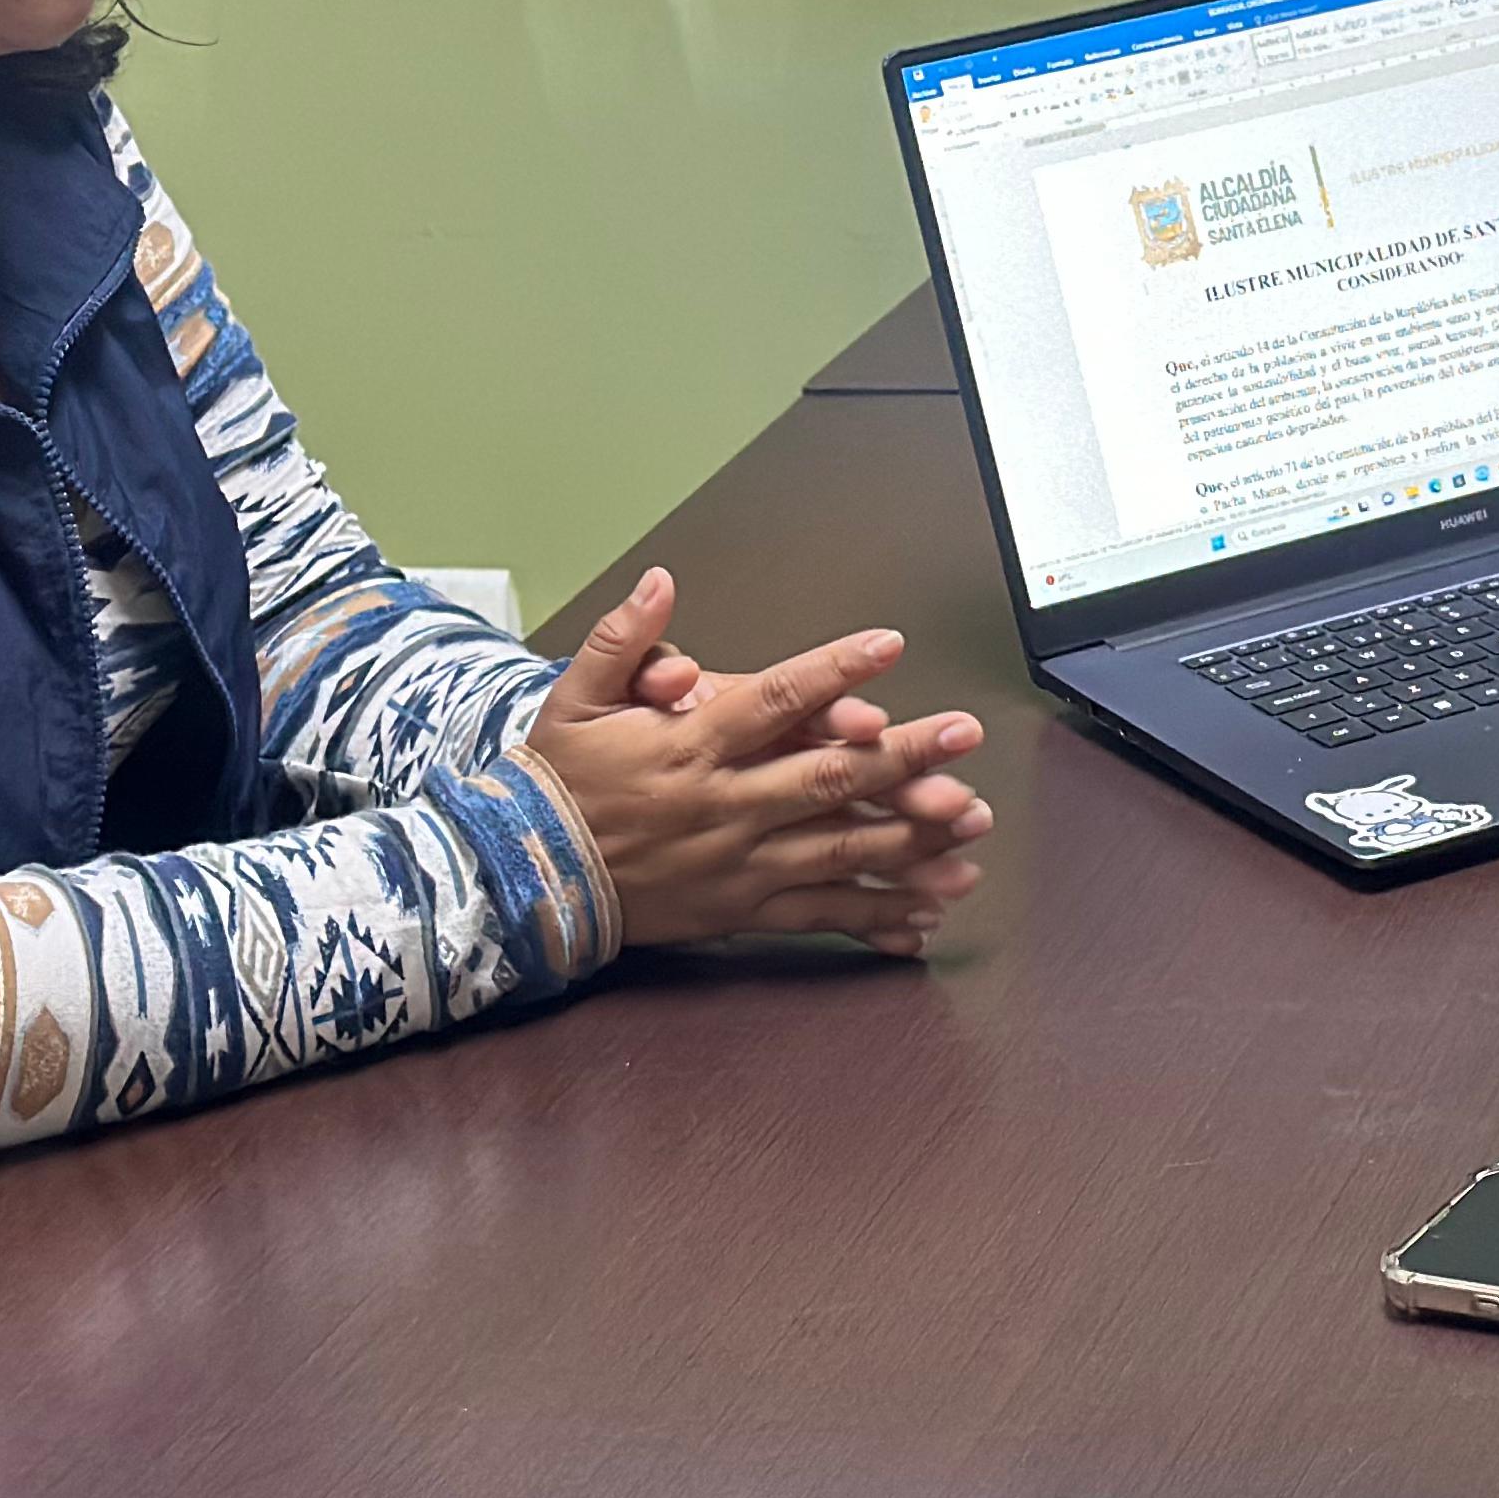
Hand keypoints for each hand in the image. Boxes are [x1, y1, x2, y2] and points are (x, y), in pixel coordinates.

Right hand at [529, 570, 992, 955]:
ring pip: (840, 849)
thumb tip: (659, 582)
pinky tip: (927, 914)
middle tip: (962, 733)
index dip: (833, 671)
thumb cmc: (559, 782)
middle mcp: (726, 805)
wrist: (527, 877)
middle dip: (903, 755)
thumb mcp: (574, 697)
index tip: (887, 645)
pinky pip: (821, 914)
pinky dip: (876, 915)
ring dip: (912, 837)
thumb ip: (622, 639)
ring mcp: (740, 863)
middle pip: (827, 777)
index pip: (774, 700)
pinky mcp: (744, 909)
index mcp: (691, 746)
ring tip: (971, 823)